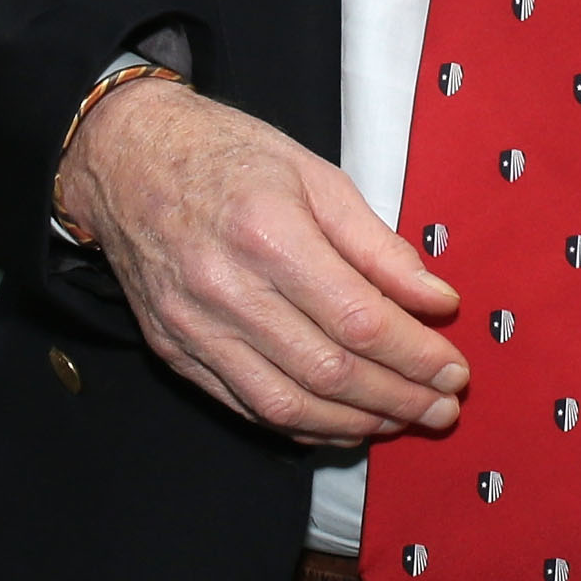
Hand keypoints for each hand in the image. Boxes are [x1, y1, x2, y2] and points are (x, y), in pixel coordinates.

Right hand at [56, 78, 467, 446]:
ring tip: (403, 419)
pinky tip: (343, 422)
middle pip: (328, 371)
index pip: (358, 319)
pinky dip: (302, 424)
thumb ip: (378, 245)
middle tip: (443, 408)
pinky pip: (247, 406)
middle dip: (399, 398)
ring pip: (287, 403)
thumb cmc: (226, 155)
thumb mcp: (315, 175)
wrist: (126, 159)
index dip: (415, 355)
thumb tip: (437, 300)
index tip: (454, 369)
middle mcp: (227, 288)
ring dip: (356, 422)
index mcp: (269, 233)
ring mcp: (194, 327)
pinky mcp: (174, 350)